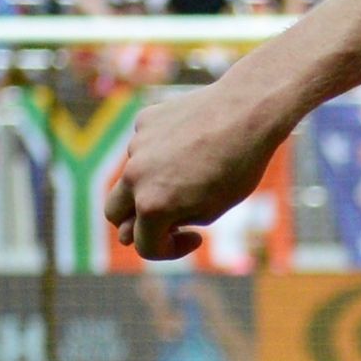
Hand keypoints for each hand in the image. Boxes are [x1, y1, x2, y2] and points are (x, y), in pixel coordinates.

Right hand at [102, 81, 278, 262]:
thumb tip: (132, 229)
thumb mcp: (212, 208)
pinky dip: (160, 153)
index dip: (170, 250)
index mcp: (153, 206)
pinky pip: (144, 146)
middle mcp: (135, 176)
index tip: (193, 237)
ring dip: (150, 184)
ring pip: (131, 176)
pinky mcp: (143, 122)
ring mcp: (135, 146)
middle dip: (132, 223)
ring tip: (191, 173)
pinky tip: (192, 144)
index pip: (145, 245)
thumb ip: (172, 221)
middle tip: (162, 219)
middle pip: (113, 213)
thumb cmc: (238, 166)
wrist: (247, 110)